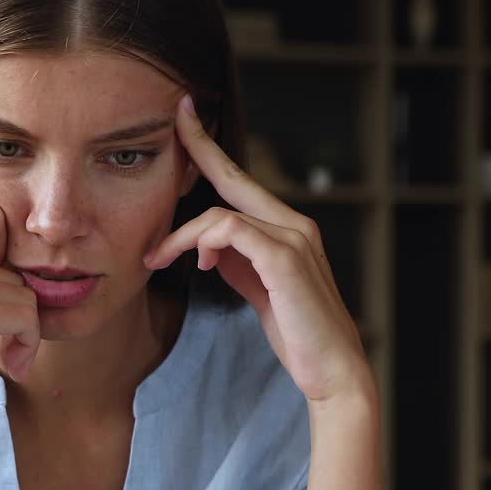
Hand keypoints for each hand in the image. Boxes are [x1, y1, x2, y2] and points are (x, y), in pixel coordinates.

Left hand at [145, 96, 370, 403]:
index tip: (187, 121)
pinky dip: (204, 241)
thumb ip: (238, 262)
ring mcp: (293, 239)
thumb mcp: (259, 289)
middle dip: (201, 146)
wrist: (332, 370)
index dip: (213, 150)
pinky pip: (231, 231)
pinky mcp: (285, 260)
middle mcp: (293, 224)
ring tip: (159, 258)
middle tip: (175, 119)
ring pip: (221, 213)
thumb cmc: (297, 333)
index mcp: (287, 228)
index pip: (242, 181)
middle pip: (235, 176)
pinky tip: (199, 262)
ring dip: (180, 235)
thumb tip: (206, 247)